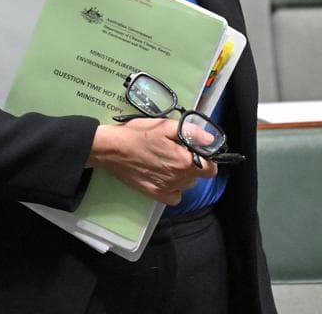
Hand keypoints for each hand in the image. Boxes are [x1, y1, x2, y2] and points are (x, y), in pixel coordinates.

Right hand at [86, 119, 216, 204]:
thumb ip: (191, 132)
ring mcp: (167, 189)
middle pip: (199, 176)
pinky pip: (175, 196)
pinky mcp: (155, 195)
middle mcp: (178, 178)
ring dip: (184, 175)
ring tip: (168, 162)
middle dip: (194, 164)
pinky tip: (165, 176)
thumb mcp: (164, 125)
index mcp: (184, 161)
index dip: (207, 158)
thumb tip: (211, 140)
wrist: (110, 149)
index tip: (196, 150)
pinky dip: (174, 188)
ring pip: (187, 185)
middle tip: (178, 151)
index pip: (211, 168)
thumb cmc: (137, 134)